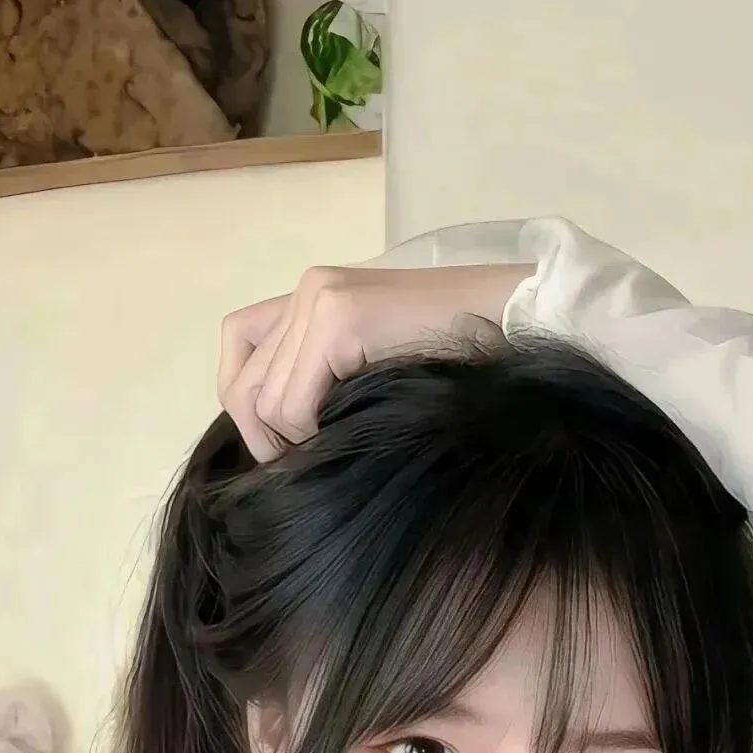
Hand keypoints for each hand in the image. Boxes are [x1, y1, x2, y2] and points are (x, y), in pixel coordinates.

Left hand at [218, 260, 528, 458]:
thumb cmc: (460, 357)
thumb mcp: (375, 365)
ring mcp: (319, 299)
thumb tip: (276, 438)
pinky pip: (291, 405)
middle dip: (265, 438)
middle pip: (240, 384)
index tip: (288, 446)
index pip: (238, 356)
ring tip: (334, 449)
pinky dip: (310, 435)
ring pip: (261, 400)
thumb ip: (324, 378)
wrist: (513, 323)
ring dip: (292, 440)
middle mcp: (307, 288)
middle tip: (305, 464)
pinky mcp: (337, 320)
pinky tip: (350, 435)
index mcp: (312, 295)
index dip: (250, 412)